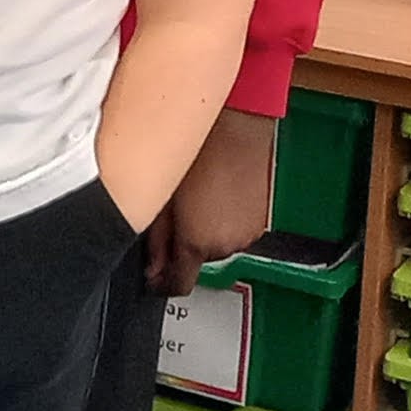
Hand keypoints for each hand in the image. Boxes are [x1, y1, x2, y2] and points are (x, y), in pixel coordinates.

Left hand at [146, 105, 278, 294]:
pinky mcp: (259, 223)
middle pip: (195, 262)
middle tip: (169, 215)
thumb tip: (151, 267)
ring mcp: (247, 236)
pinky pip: (232, 232)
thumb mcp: (162, 196)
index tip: (151, 274)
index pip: (178, 284)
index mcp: (198, 243)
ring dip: (201, 233)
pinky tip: (212, 196)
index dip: (161, 282)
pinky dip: (220, 222)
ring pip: (214, 247)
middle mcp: (225, 246)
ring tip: (192, 199)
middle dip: (180, 246)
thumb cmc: (197, 152)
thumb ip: (155, 238)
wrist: (238, 127)